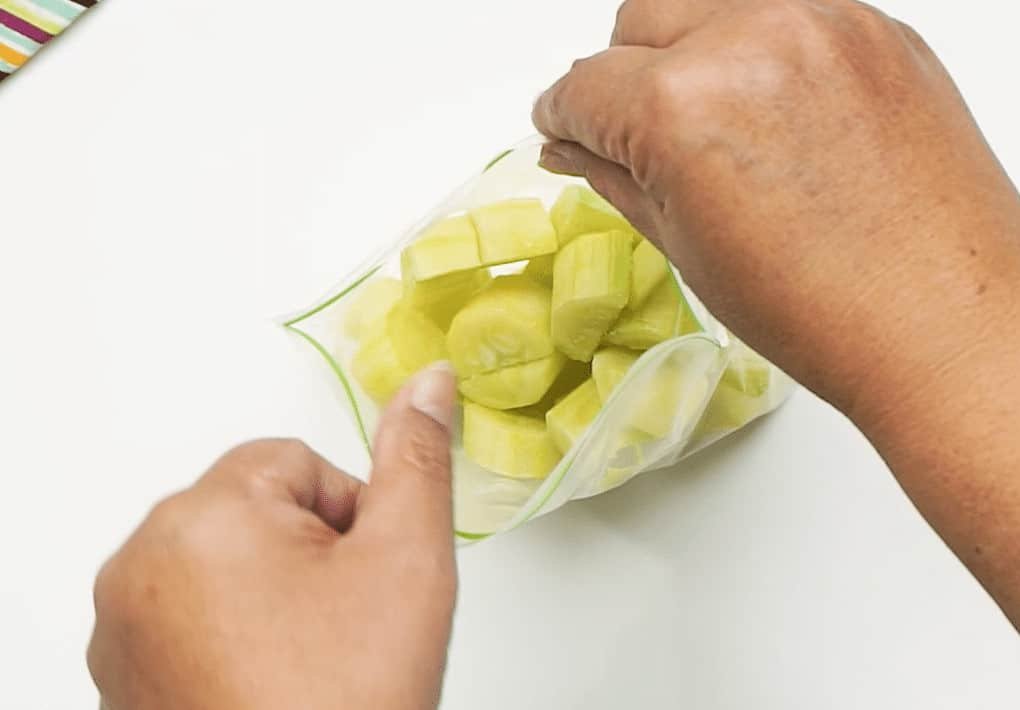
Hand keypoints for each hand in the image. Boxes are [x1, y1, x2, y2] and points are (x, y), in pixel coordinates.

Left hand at [88, 364, 458, 709]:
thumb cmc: (350, 699)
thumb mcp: (408, 562)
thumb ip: (418, 459)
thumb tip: (428, 382)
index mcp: (204, 518)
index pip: (297, 463)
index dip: (349, 518)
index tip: (362, 583)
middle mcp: (140, 564)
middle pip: (255, 509)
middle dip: (308, 551)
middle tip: (341, 626)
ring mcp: (122, 624)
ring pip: (225, 561)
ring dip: (271, 591)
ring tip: (307, 660)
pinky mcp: (120, 675)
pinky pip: (188, 614)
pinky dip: (230, 632)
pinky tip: (269, 682)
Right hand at [534, 0, 1019, 418]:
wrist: (942, 322)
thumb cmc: (824, 309)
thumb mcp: (686, 247)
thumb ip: (616, 176)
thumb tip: (572, 147)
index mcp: (683, 105)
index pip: (582, 86)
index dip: (563, 117)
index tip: (568, 131)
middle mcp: (751, 39)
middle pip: (638, 20)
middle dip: (622, 79)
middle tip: (641, 140)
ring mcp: (822, 23)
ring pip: (709, 4)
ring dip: (688, 54)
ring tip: (715, 129)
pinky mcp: (876, 28)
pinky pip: (783, 15)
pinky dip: (760, 56)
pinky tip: (777, 122)